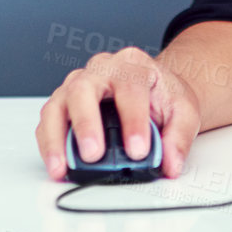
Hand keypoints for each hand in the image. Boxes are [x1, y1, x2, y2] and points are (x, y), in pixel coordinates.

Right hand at [35, 46, 201, 179]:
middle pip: (84, 88)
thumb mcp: (184, 110)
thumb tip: (170, 163)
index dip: (133, 121)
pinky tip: (57, 164)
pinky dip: (49, 144)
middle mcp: (100, 69)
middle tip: (93, 154)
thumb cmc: (162, 95)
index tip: (137, 150)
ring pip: (58, 104)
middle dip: (86, 124)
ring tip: (63, 166)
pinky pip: (48, 121)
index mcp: (132, 64)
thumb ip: (178, 137)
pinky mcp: (63, 103)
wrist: (152, 88)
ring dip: (57, 138)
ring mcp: (77, 84)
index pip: (130, 88)